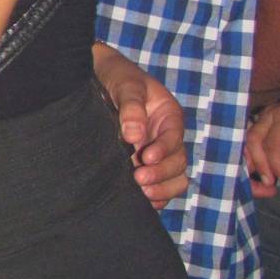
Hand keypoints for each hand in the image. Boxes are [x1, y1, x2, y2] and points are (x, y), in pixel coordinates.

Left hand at [93, 44, 188, 206]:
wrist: (100, 77)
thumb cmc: (117, 76)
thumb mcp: (126, 84)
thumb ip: (131, 107)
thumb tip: (134, 136)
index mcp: (169, 117)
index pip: (175, 139)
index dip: (164, 151)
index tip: (145, 157)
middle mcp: (166, 138)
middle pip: (178, 163)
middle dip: (162, 174)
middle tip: (139, 179)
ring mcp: (158, 154)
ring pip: (174, 179)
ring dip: (162, 189)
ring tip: (143, 195)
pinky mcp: (144, 166)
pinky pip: (159, 186)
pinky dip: (155, 196)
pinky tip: (140, 202)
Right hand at [245, 82, 279, 193]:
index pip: (272, 143)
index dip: (275, 165)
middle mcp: (270, 114)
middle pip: (253, 140)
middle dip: (259, 163)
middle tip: (269, 181)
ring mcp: (264, 116)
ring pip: (249, 138)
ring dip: (253, 159)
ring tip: (265, 177)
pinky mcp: (263, 120)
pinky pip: (252, 137)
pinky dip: (254, 153)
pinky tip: (261, 166)